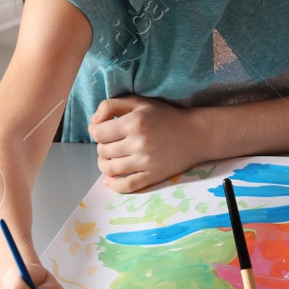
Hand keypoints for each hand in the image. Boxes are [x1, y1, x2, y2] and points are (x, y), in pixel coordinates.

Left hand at [88, 96, 203, 192]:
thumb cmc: (166, 116)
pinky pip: (126, 186)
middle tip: (112, 143)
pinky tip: (111, 179)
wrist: (196, 134)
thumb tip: (93, 120)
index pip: (98, 132)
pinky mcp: (153, 176)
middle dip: (102, 147)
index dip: (96, 131)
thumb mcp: (140, 102)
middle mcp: (139, 143)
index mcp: (134, 122)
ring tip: (111, 158)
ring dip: (105, 164)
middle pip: (102, 151)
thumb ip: (113, 105)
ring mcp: (146, 162)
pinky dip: (113, 185)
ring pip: (110, 169)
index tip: (103, 130)